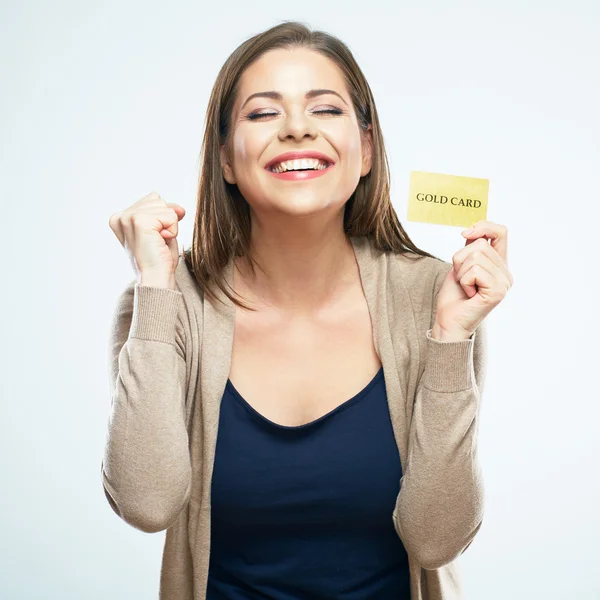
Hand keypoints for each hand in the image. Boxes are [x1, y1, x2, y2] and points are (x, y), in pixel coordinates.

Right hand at [108, 192, 185, 282]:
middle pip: (159, 201)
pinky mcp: (139, 220)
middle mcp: (120, 216)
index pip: (153, 200)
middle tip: (156, 242)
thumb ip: (166, 212)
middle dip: (166, 222)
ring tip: (158, 243)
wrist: (156, 279)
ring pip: (166, 208)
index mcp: (120, 217)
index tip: (153, 239)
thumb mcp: (161, 229)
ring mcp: (128, 217)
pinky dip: (172, 231)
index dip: (162, 218)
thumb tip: (179, 208)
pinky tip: (160, 243)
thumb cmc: (159, 259)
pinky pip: (171, 215)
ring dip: (169, 227)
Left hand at [431, 220, 513, 340]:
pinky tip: (469, 294)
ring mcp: (504, 283)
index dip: (483, 226)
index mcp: (500, 264)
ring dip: (461, 271)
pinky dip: (464, 281)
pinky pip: (475, 271)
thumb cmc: (454, 295)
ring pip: (476, 256)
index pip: (501, 232)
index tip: (465, 233)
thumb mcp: (461, 265)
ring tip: (465, 287)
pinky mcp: (498, 291)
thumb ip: (471, 247)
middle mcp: (506, 273)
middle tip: (462, 279)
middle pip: (481, 244)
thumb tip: (472, 229)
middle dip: (461, 259)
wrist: (449, 320)